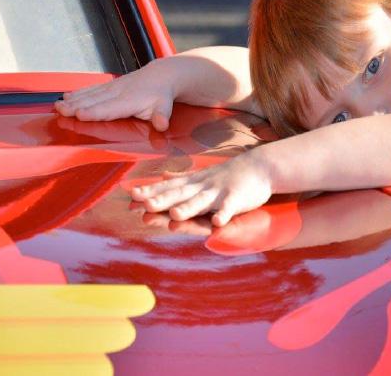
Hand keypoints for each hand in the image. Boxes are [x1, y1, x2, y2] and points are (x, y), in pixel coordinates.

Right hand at [54, 61, 175, 131]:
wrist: (161, 76)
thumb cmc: (161, 96)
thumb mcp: (165, 107)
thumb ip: (162, 116)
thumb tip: (162, 124)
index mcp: (130, 101)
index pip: (110, 108)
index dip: (95, 112)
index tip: (80, 115)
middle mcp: (118, 93)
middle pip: (94, 101)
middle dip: (76, 106)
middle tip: (60, 111)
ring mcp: (111, 88)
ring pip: (89, 94)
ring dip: (73, 100)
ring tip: (58, 106)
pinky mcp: (108, 86)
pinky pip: (91, 89)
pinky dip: (78, 93)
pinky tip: (66, 96)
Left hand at [131, 152, 272, 225]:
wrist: (260, 166)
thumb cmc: (229, 174)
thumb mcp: (202, 175)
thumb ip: (181, 178)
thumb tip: (159, 176)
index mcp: (194, 183)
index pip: (168, 186)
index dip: (150, 191)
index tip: (130, 194)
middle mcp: (203, 186)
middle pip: (180, 194)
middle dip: (162, 200)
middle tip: (143, 205)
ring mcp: (220, 192)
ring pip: (202, 201)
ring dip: (189, 208)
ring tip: (175, 216)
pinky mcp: (238, 198)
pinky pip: (230, 208)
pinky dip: (224, 214)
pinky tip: (217, 224)